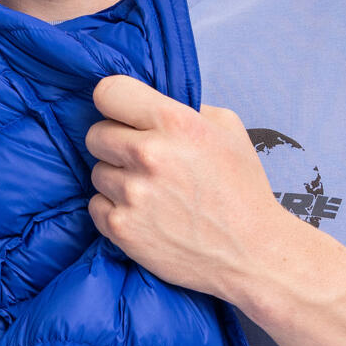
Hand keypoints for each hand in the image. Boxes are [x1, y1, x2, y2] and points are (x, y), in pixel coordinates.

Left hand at [84, 75, 298, 301]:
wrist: (250, 252)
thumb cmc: (242, 189)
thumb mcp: (228, 131)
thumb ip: (187, 109)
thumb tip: (150, 104)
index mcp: (176, 123)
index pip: (109, 92)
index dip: (114, 103)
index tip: (122, 114)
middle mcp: (149, 154)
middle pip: (95, 134)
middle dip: (115, 143)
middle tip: (141, 159)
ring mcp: (131, 193)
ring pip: (96, 172)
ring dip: (117, 179)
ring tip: (151, 191)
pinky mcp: (120, 227)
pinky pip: (96, 205)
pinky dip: (113, 209)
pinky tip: (143, 213)